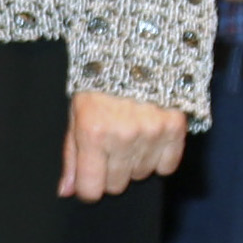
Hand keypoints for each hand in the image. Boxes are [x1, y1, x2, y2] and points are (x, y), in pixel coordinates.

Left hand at [59, 89, 188, 201]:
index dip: (89, 187)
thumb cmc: (99, 83)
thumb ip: (71, 155)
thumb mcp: (76, 114)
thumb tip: (67, 192)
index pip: (91, 189)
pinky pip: (167, 167)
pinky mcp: (175, 128)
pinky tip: (150, 138)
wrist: (136, 50)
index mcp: (92, 133)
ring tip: (131, 134)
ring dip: (135, 162)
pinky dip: (159, 158)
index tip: (91, 178)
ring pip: (141, 175)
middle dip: (110, 171)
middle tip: (111, 147)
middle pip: (116, 185)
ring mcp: (152, 134)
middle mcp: (122, 137)